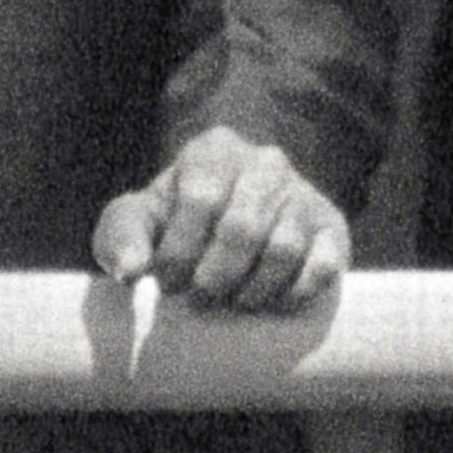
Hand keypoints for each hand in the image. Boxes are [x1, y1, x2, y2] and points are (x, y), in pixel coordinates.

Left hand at [92, 125, 347, 310]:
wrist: (226, 228)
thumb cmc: (172, 225)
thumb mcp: (138, 220)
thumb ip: (121, 237)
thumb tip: (131, 271)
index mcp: (213, 150)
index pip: (201, 199)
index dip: (180, 252)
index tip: (168, 284)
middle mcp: (265, 162)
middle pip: (242, 229)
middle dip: (215, 279)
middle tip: (201, 299)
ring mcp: (303, 193)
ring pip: (284, 249)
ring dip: (253, 291)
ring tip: (234, 301)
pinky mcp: (332, 228)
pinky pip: (324, 265)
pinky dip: (296, 293)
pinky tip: (272, 301)